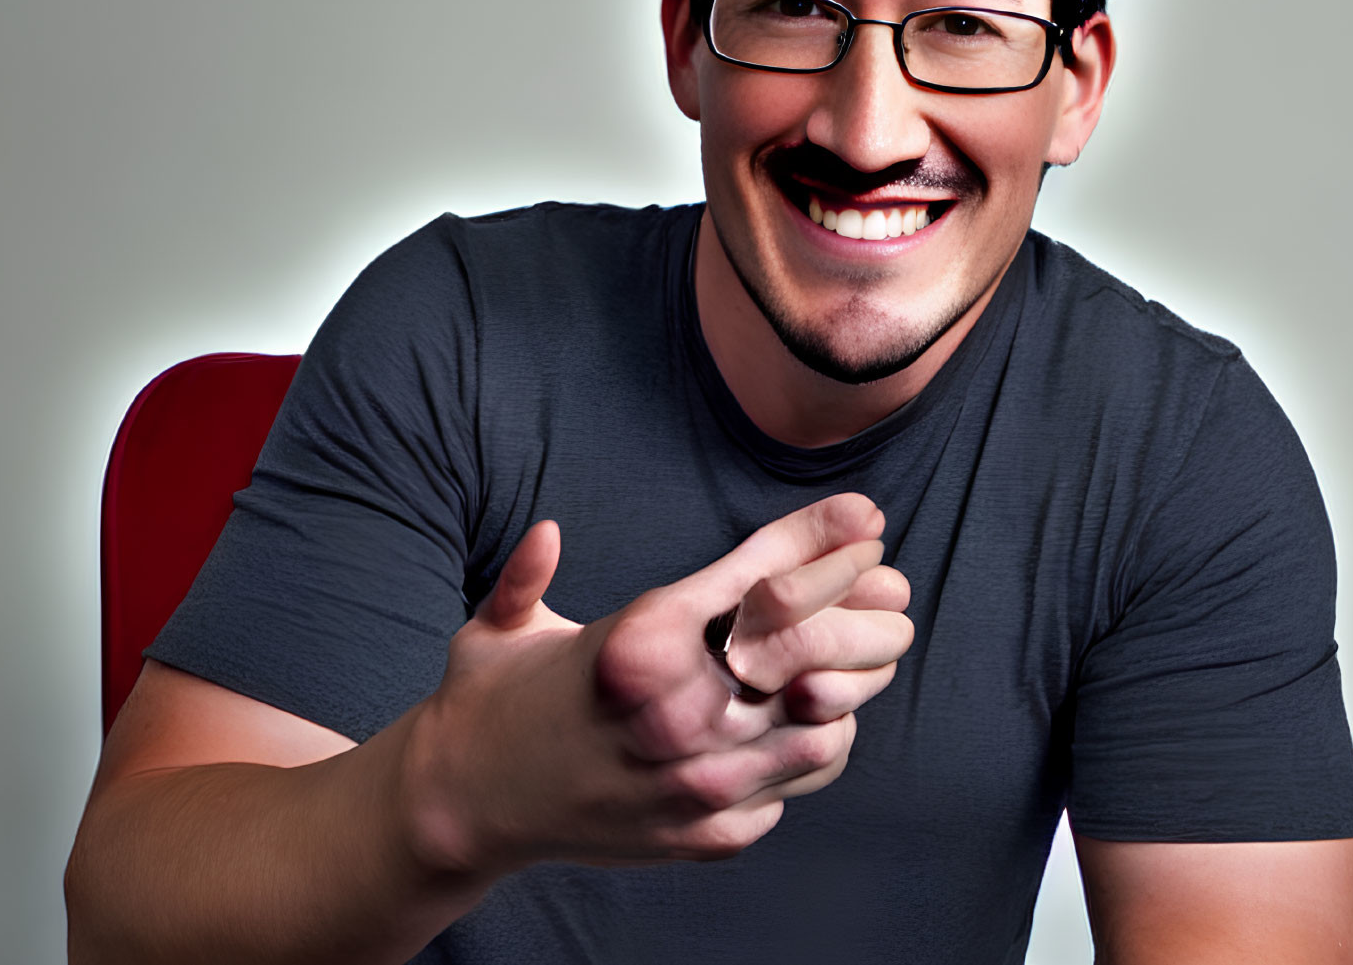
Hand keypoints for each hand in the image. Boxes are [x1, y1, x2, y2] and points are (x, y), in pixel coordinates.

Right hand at [401, 492, 912, 879]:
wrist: (464, 807)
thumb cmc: (491, 700)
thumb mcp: (501, 624)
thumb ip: (528, 571)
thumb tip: (548, 527)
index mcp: (634, 645)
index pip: (759, 582)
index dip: (823, 544)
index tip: (866, 519)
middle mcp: (675, 713)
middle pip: (808, 650)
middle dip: (861, 606)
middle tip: (888, 582)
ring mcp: (696, 781)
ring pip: (820, 723)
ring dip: (846, 679)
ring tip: (856, 645)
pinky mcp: (706, 833)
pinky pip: (794, 784)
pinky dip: (813, 743)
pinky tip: (806, 713)